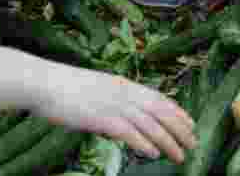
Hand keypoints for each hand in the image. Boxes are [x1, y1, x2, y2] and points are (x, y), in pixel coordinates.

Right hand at [37, 69, 196, 162]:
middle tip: (193, 143)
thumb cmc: (67, 88)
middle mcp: (124, 93)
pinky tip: (153, 153)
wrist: (45, 83)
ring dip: (168, 141)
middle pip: (161, 112)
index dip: (177, 111)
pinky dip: (143, 143)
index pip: (159, 98)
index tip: (191, 123)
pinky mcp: (100, 118)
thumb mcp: (98, 89)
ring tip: (180, 155)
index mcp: (125, 85)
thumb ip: (115, 102)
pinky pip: (128, 132)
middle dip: (180, 129)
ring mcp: (113, 105)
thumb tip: (126, 122)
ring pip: (149, 124)